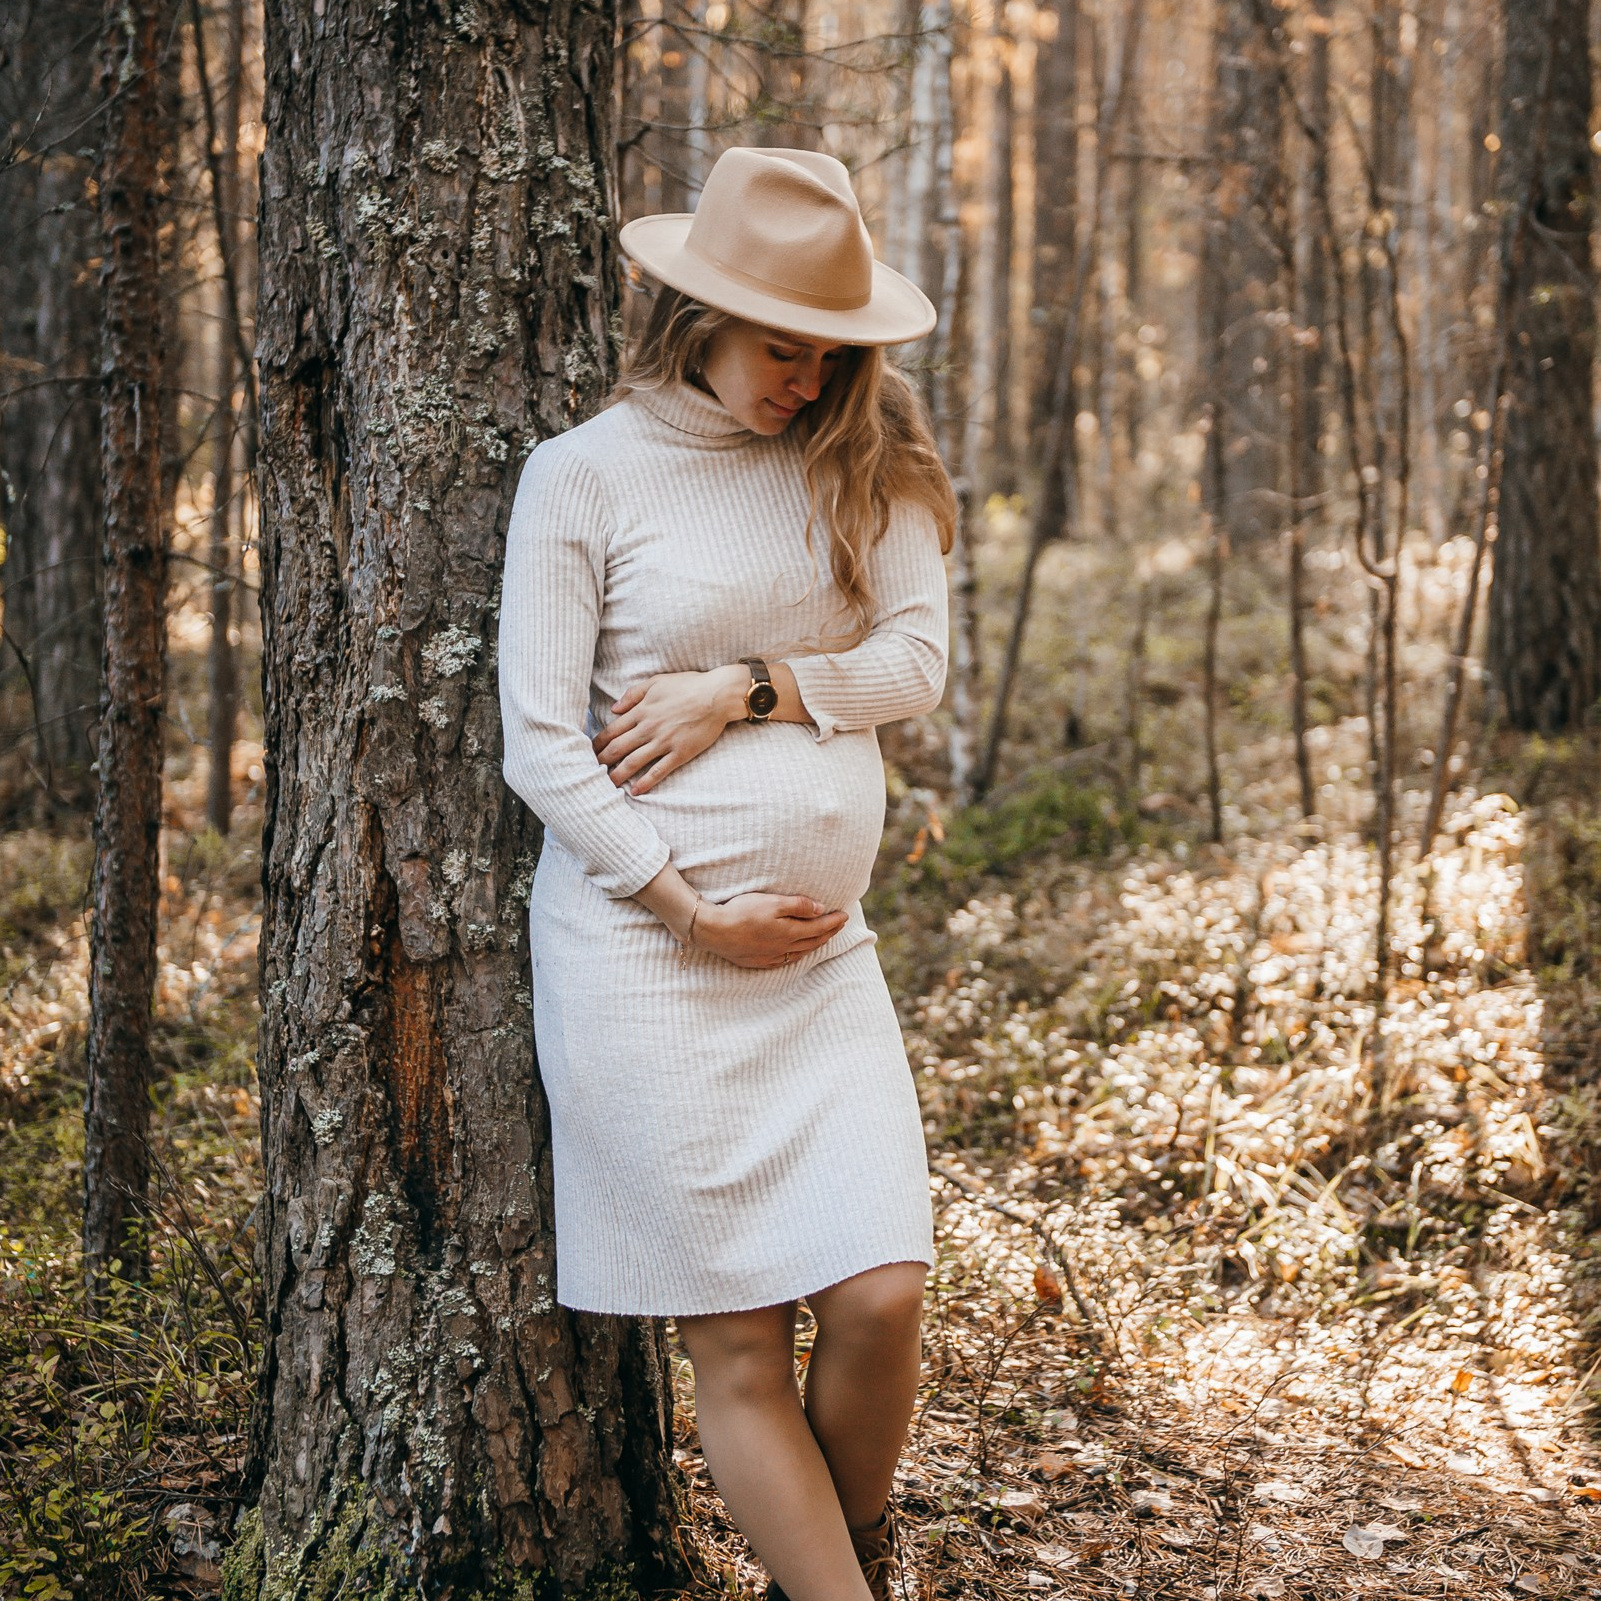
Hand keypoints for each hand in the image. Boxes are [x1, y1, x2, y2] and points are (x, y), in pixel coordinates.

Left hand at [592, 666, 746, 794]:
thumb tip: (614, 708)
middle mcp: (648, 728)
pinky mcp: (680, 753)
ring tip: (606, 785)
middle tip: (590, 771)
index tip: (589, 752)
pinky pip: (659, 771)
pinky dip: (646, 782)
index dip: (597, 743)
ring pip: (633, 762)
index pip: (612, 730)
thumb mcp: (656, 681)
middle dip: (601, 761)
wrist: (717, 695)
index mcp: (641, 711)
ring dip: (617, 775)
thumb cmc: (688, 685)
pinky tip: (635, 791)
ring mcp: (664, 742)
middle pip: (617, 749)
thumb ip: (633, 694)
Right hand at [692, 893, 849, 968]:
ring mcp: (771, 957)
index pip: (819, 927)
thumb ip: (798, 905)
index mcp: (789, 932)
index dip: (834, 921)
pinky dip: (798, 954)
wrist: (714, 930)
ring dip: (816, 944)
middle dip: (829, 932)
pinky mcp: (759, 961)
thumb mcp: (772, 902)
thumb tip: (821, 909)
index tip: (845, 915)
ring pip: (801, 952)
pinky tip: (798, 952)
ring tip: (824, 937)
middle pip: (813, 941)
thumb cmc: (742, 912)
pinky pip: (786, 960)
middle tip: (840, 925)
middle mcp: (784, 948)